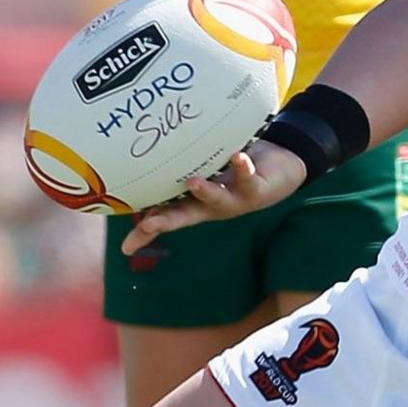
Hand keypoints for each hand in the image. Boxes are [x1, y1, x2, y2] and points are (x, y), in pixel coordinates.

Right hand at [122, 140, 308, 252]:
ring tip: (192, 183)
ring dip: (205, 192)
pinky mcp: (255, 187)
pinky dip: (241, 168)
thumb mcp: (208, 172)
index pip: (165, 218)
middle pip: (186, 216)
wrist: (282, 169)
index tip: (125, 248)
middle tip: (148, 224)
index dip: (146, 233)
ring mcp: (234, 199)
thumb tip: (150, 163)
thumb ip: (184, 172)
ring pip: (217, 199)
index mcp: (196, 203)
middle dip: (167, 222)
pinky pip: (247, 177)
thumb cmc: (235, 171)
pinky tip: (236, 158)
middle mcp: (212, 206)